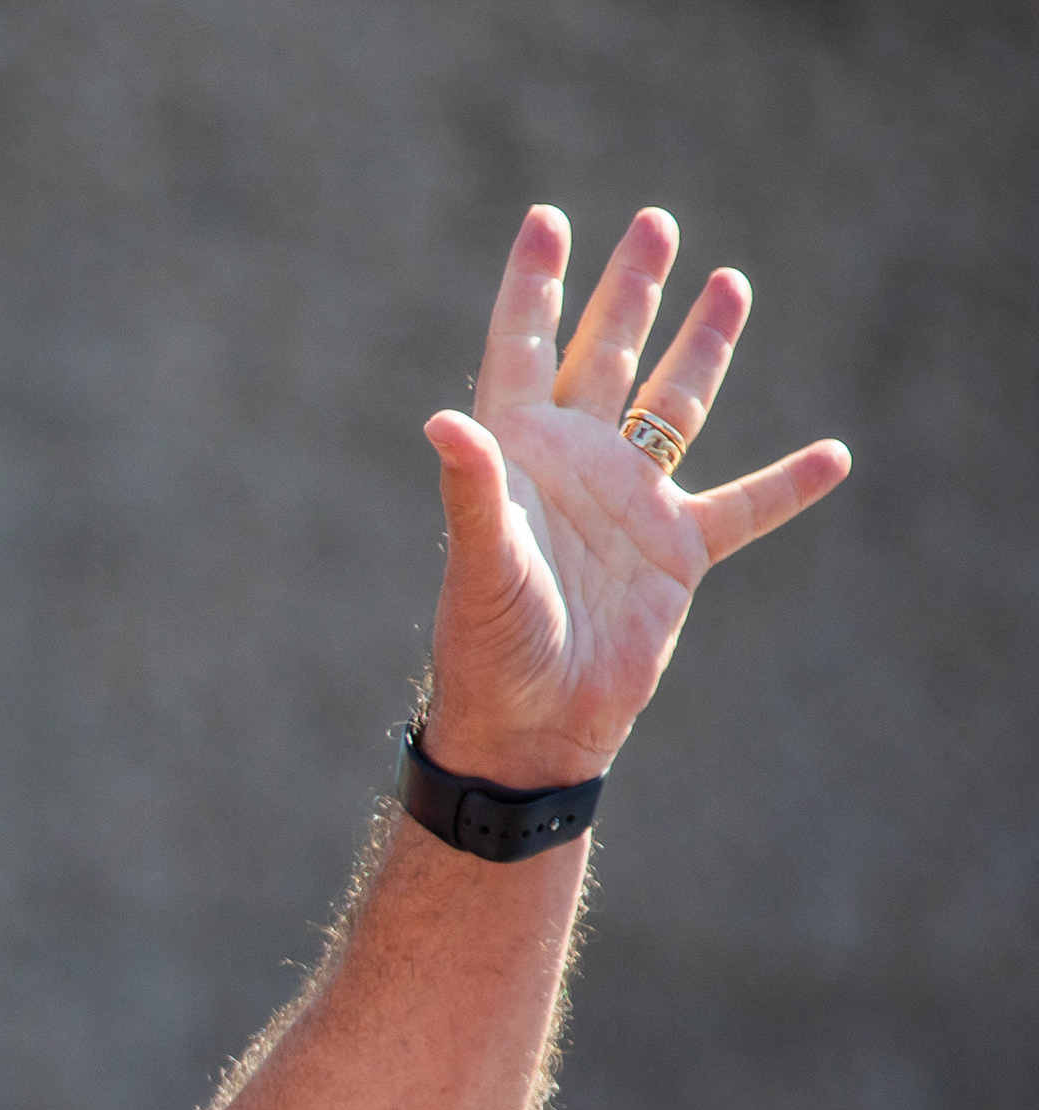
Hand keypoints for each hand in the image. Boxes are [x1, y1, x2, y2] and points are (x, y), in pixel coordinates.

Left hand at [419, 206, 849, 790]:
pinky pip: (744, 505)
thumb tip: (443, 421)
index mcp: (518, 454)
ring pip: (675, 406)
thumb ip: (471, 489)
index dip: (535, 285)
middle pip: (607, 355)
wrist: (533, 725)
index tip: (548, 219)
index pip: (521, 347)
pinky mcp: (676, 552)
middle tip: (654, 223)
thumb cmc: (490, 646)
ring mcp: (630, 503)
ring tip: (730, 282)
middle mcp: (576, 464)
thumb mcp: (481, 562)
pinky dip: (788, 484)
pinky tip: (831, 456)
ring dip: (702, 347)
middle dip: (631, 291)